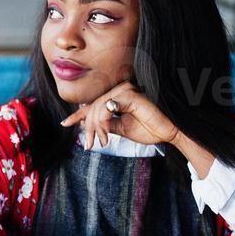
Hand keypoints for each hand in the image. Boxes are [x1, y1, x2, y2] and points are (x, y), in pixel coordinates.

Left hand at [61, 81, 215, 178]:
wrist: (170, 132)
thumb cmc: (150, 128)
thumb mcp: (123, 129)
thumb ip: (107, 125)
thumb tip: (88, 125)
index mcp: (118, 97)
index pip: (94, 104)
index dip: (78, 115)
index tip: (65, 124)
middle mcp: (121, 90)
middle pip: (94, 107)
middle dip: (89, 128)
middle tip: (89, 145)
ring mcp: (126, 91)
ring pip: (99, 107)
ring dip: (96, 127)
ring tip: (102, 142)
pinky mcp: (131, 95)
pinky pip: (109, 106)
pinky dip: (104, 122)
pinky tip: (107, 135)